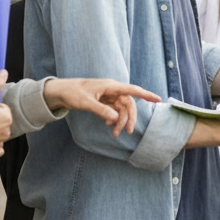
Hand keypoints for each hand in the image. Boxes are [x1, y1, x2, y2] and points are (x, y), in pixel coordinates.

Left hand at [43, 78, 160, 137]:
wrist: (61, 92)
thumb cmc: (73, 93)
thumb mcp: (86, 103)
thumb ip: (101, 110)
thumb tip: (115, 118)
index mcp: (110, 86)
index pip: (132, 90)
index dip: (146, 94)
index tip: (158, 99)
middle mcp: (111, 89)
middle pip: (128, 103)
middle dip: (129, 117)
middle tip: (128, 132)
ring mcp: (108, 95)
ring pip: (121, 109)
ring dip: (120, 121)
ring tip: (115, 134)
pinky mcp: (104, 101)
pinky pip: (114, 110)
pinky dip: (113, 118)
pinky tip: (108, 125)